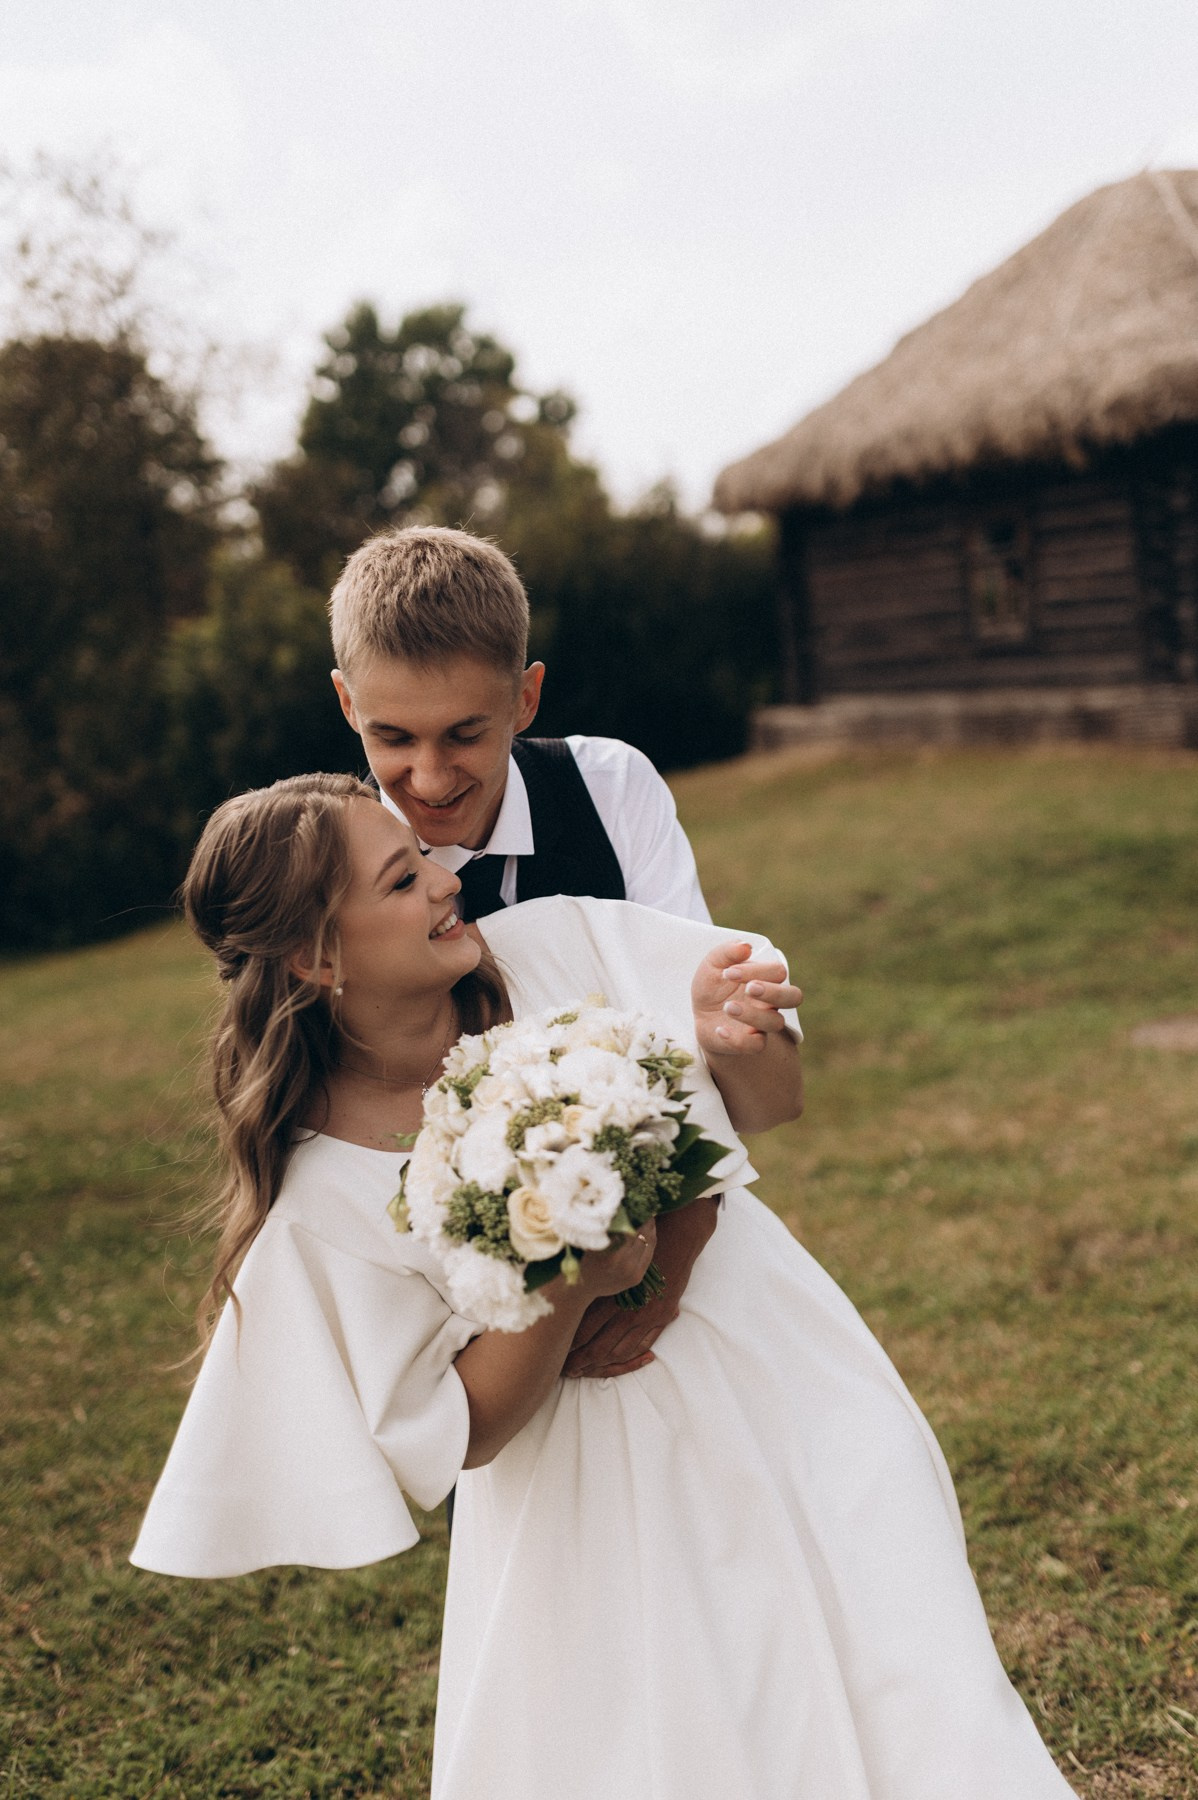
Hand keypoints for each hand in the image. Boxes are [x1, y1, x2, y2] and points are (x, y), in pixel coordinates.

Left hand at [562, 1197, 718, 1378]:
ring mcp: (647, 1318)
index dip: (570, 1343)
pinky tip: (615, 1363)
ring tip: (585, 1371)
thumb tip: (567, 1293)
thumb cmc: (638, 1246)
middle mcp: (628, 1311)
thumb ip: (594, 1280)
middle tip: (564, 1371)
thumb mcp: (612, 1261)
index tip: (557, 1350)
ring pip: (619, 1351)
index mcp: (613, 1295)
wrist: (675, 1241)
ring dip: (601, 1364)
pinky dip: (627, 1359)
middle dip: (580, 1361)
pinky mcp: (661, 1319)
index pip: (585, 1328)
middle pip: (599, 1345)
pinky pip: (642, 1346)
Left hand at [691, 941, 801, 1059]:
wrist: (700, 1014)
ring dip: (752, 1014)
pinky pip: (755, 1045)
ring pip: (775, 1023)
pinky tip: (720, 1030)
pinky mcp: (749, 1042)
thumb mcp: (713, 964)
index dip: (758, 971)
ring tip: (728, 1007)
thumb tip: (745, 946)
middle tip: (749, 988)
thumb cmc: (714, 985)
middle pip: (793, 996)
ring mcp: (762, 1024)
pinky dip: (737, 1039)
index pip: (777, 972)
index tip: (728, 972)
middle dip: (774, 991)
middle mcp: (770, 1002)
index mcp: (766, 979)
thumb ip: (727, 952)